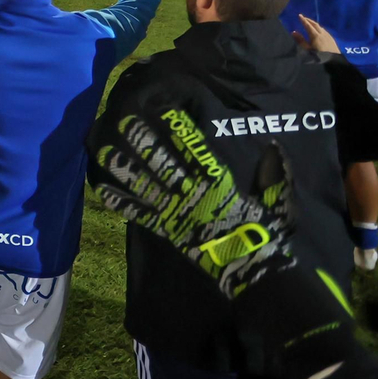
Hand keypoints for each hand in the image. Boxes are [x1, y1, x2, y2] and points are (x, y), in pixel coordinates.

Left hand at [90, 105, 291, 295]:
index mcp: (218, 182)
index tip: (164, 108)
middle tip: (123, 118)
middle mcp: (190, 193)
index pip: (195, 149)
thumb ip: (275, 174)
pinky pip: (138, 214)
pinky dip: (119, 203)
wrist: (250, 269)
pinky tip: (100, 189)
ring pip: (143, 184)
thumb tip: (274, 145)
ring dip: (122, 166)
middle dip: (142, 140)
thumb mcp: (277, 201)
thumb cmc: (265, 235)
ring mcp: (174, 211)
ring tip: (102, 148)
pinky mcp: (165, 229)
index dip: (178, 128)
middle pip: (161, 162)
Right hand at [291, 14, 339, 53]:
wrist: (333, 59)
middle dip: (309, 20)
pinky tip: (319, 30)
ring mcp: (327, 35)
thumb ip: (301, 40)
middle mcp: (321, 33)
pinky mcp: (331, 38)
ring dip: (314, 23)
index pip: (308, 25)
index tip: (299, 15)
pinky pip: (324, 30)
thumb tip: (294, 32)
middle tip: (304, 17)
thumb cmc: (318, 55)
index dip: (303, 20)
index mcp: (315, 35)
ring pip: (320, 27)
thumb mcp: (307, 49)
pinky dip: (319, 27)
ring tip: (310, 23)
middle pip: (315, 24)